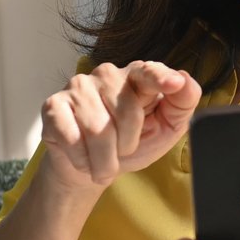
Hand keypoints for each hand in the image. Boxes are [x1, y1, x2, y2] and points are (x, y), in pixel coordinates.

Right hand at [38, 61, 200, 192]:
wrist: (90, 167)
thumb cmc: (129, 144)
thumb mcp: (165, 129)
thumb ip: (181, 105)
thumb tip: (185, 81)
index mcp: (138, 77)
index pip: (150, 72)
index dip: (161, 78)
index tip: (174, 83)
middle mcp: (107, 74)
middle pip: (126, 113)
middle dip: (127, 145)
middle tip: (123, 151)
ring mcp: (78, 86)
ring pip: (98, 130)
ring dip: (104, 159)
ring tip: (103, 161)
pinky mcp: (54, 105)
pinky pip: (72, 138)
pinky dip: (82, 159)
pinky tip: (83, 157)